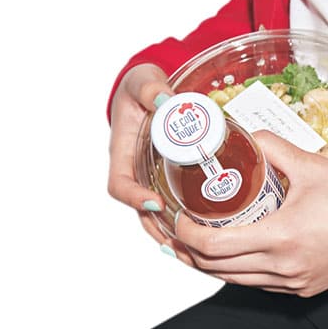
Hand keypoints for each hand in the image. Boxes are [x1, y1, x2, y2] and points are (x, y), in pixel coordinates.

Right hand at [106, 62, 197, 265]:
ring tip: (197, 248)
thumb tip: (164, 98)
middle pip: (140, 209)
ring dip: (173, 232)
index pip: (119, 184)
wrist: (149, 86)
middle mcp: (136, 170)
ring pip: (157, 213)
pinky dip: (187, 219)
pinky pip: (175, 202)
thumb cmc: (140, 84)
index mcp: (123, 151)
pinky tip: (209, 230)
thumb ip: (149, 88)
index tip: (154, 202)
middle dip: (158, 227)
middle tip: (184, 239)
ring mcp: (152, 176)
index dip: (133, 197)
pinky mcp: (169, 177)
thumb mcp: (142, 80)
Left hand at [174, 130, 327, 295]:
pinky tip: (234, 253)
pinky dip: (239, 270)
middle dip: (189, 251)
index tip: (177, 218)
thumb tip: (244, 137)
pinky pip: (259, 284)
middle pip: (216, 268)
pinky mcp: (303, 288)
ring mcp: (293, 282)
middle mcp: (283, 267)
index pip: (214, 245)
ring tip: (196, 244)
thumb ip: (271, 147)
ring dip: (211, 264)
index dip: (186, 234)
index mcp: (280, 237)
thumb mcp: (310, 165)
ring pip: (235, 281)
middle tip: (178, 230)